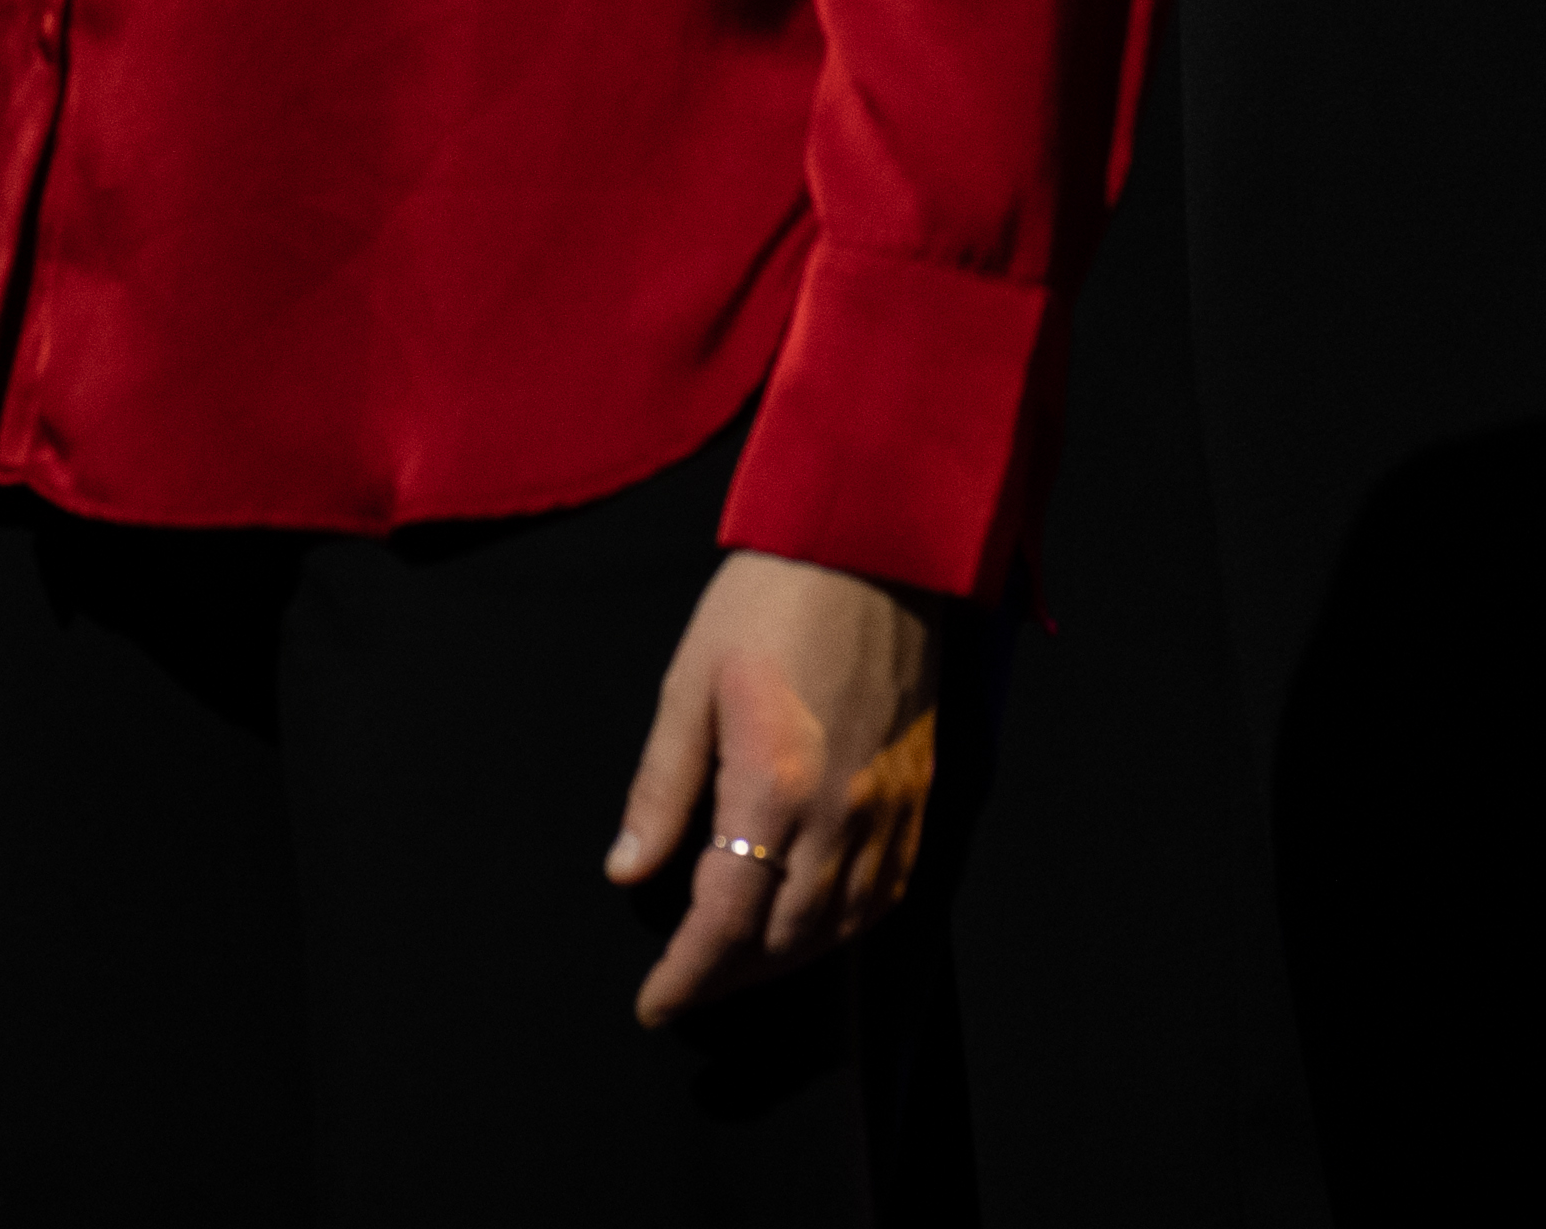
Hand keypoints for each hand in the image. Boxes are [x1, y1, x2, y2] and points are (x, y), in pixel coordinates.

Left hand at [603, 549, 930, 1024]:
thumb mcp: (688, 682)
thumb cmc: (770, 599)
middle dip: (730, 976)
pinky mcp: (919, 793)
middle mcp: (841, 812)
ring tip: (734, 962)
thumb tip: (626, 870)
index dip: (688, 975)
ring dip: (783, 960)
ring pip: (840, 927)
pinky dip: (843, 927)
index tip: (655, 1003)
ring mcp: (890, 807)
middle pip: (785, 939)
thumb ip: (661, 788)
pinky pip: (886, 893)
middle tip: (684, 986)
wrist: (874, 542)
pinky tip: (810, 923)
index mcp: (774, 783)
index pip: (726, 919)